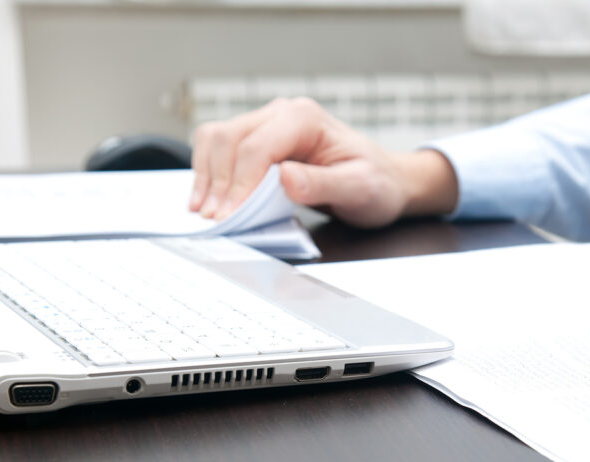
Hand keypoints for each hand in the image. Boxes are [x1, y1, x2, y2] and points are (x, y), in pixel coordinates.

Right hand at [188, 97, 458, 226]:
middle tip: (213, 220)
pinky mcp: (258, 140)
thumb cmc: (377, 184)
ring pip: (217, 139)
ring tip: (204, 211)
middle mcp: (282, 113)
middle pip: (228, 138)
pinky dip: (208, 172)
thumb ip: (323, 184)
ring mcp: (267, 123)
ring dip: (206, 175)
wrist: (385, 180)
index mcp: (305, 118)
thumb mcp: (360, 189)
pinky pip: (221, 148)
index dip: (239, 184)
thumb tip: (286, 178)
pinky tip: (209, 198)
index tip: (230, 216)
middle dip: (216, 181)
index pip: (258, 147)